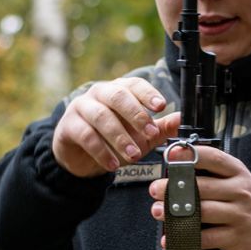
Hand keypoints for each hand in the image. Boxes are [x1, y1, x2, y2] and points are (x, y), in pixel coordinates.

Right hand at [52, 77, 180, 177]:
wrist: (80, 157)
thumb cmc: (113, 140)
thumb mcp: (140, 136)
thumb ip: (160, 128)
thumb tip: (181, 120)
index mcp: (119, 90)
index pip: (134, 84)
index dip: (148, 93)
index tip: (161, 106)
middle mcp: (99, 93)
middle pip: (118, 96)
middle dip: (136, 114)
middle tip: (151, 133)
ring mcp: (81, 107)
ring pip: (101, 116)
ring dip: (120, 137)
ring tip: (133, 155)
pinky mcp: (69, 126)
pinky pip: (86, 135)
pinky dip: (101, 151)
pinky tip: (112, 164)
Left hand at [149, 145, 250, 249]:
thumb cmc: (250, 205)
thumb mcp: (240, 182)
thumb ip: (215, 175)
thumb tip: (178, 167)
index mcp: (238, 173)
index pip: (214, 158)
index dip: (190, 155)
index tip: (171, 156)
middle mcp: (240, 191)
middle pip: (202, 186)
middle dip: (173, 187)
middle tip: (155, 189)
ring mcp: (239, 214)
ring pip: (202, 211)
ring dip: (175, 212)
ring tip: (158, 212)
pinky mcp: (235, 237)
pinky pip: (206, 237)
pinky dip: (185, 238)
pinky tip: (171, 238)